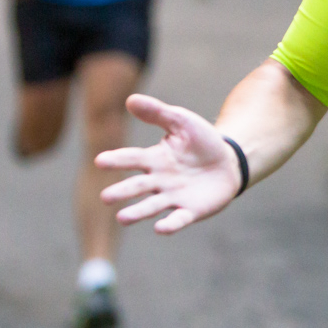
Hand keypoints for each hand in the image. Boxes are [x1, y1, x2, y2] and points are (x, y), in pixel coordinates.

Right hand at [96, 94, 243, 233]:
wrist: (228, 161)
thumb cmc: (200, 141)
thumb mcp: (181, 122)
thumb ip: (157, 113)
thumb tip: (130, 99)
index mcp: (154, 158)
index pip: (132, 159)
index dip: (117, 160)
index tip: (99, 161)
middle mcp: (159, 180)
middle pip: (137, 186)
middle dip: (122, 191)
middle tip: (105, 197)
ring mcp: (173, 197)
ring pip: (151, 206)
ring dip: (137, 212)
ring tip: (122, 218)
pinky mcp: (190, 211)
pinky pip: (178, 219)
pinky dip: (170, 225)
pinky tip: (160, 228)